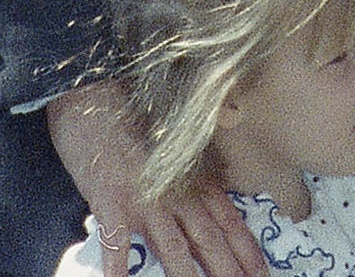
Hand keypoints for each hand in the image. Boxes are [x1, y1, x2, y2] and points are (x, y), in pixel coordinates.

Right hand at [46, 79, 265, 276]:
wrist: (92, 97)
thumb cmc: (130, 120)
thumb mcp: (170, 147)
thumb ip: (190, 176)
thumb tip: (210, 206)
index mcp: (189, 176)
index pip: (226, 219)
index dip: (245, 247)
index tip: (261, 269)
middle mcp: (172, 189)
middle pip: (207, 238)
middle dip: (229, 268)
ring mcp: (142, 196)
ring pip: (173, 246)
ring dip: (188, 276)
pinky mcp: (109, 200)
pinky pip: (115, 242)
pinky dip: (119, 269)